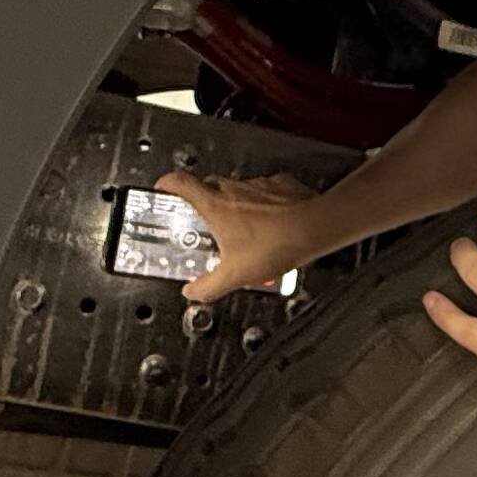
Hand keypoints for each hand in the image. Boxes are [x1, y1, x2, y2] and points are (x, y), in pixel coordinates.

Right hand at [156, 170, 322, 305]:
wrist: (313, 228)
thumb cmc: (273, 245)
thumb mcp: (234, 275)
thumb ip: (207, 286)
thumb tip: (191, 292)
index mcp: (215, 205)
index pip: (181, 183)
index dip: (168, 183)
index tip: (163, 187)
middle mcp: (234, 189)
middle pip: (209, 186)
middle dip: (206, 202)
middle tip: (209, 222)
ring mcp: (258, 184)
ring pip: (239, 190)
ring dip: (238, 205)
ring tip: (245, 229)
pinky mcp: (280, 184)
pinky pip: (265, 191)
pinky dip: (264, 204)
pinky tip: (270, 222)